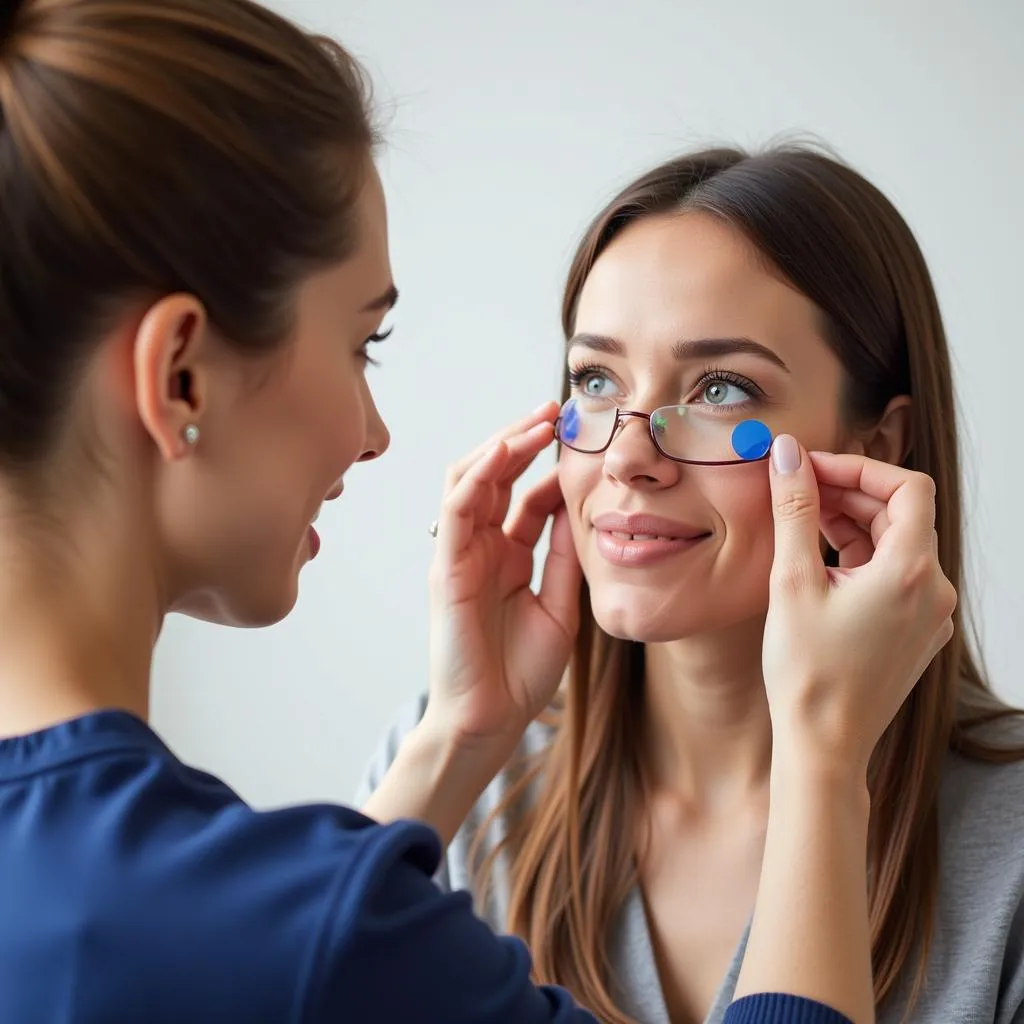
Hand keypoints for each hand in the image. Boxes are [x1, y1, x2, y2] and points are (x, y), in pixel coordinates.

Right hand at [422, 402, 581, 751]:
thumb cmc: (521, 672)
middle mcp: (481, 547)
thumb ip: (563, 555)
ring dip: (503, 445)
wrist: (493, 721)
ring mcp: (461, 554)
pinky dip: (480, 475)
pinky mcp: (446, 568)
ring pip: (472, 479)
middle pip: (496, 475)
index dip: (550, 462)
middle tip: (557, 408)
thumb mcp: (558, 603)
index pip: (525, 493)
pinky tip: (507, 450)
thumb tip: (578, 503)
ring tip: (538, 419)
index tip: (583, 434)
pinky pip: (458, 509)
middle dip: (523, 437)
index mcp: (507, 556)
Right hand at [762, 435, 956, 776]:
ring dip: (852, 525)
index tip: (812, 468)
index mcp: (910, 572)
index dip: (858, 467)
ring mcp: (929, 615)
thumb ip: (795, 509)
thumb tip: (788, 455)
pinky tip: (819, 566)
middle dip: (848, 494)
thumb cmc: (807, 671)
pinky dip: (860, 559)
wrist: (823, 744)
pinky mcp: (916, 633)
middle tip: (797, 489)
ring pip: (896, 546)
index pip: (906, 487)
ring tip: (800, 525)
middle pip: (901, 515)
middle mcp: (933, 590)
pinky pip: (895, 578)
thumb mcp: (792, 580)